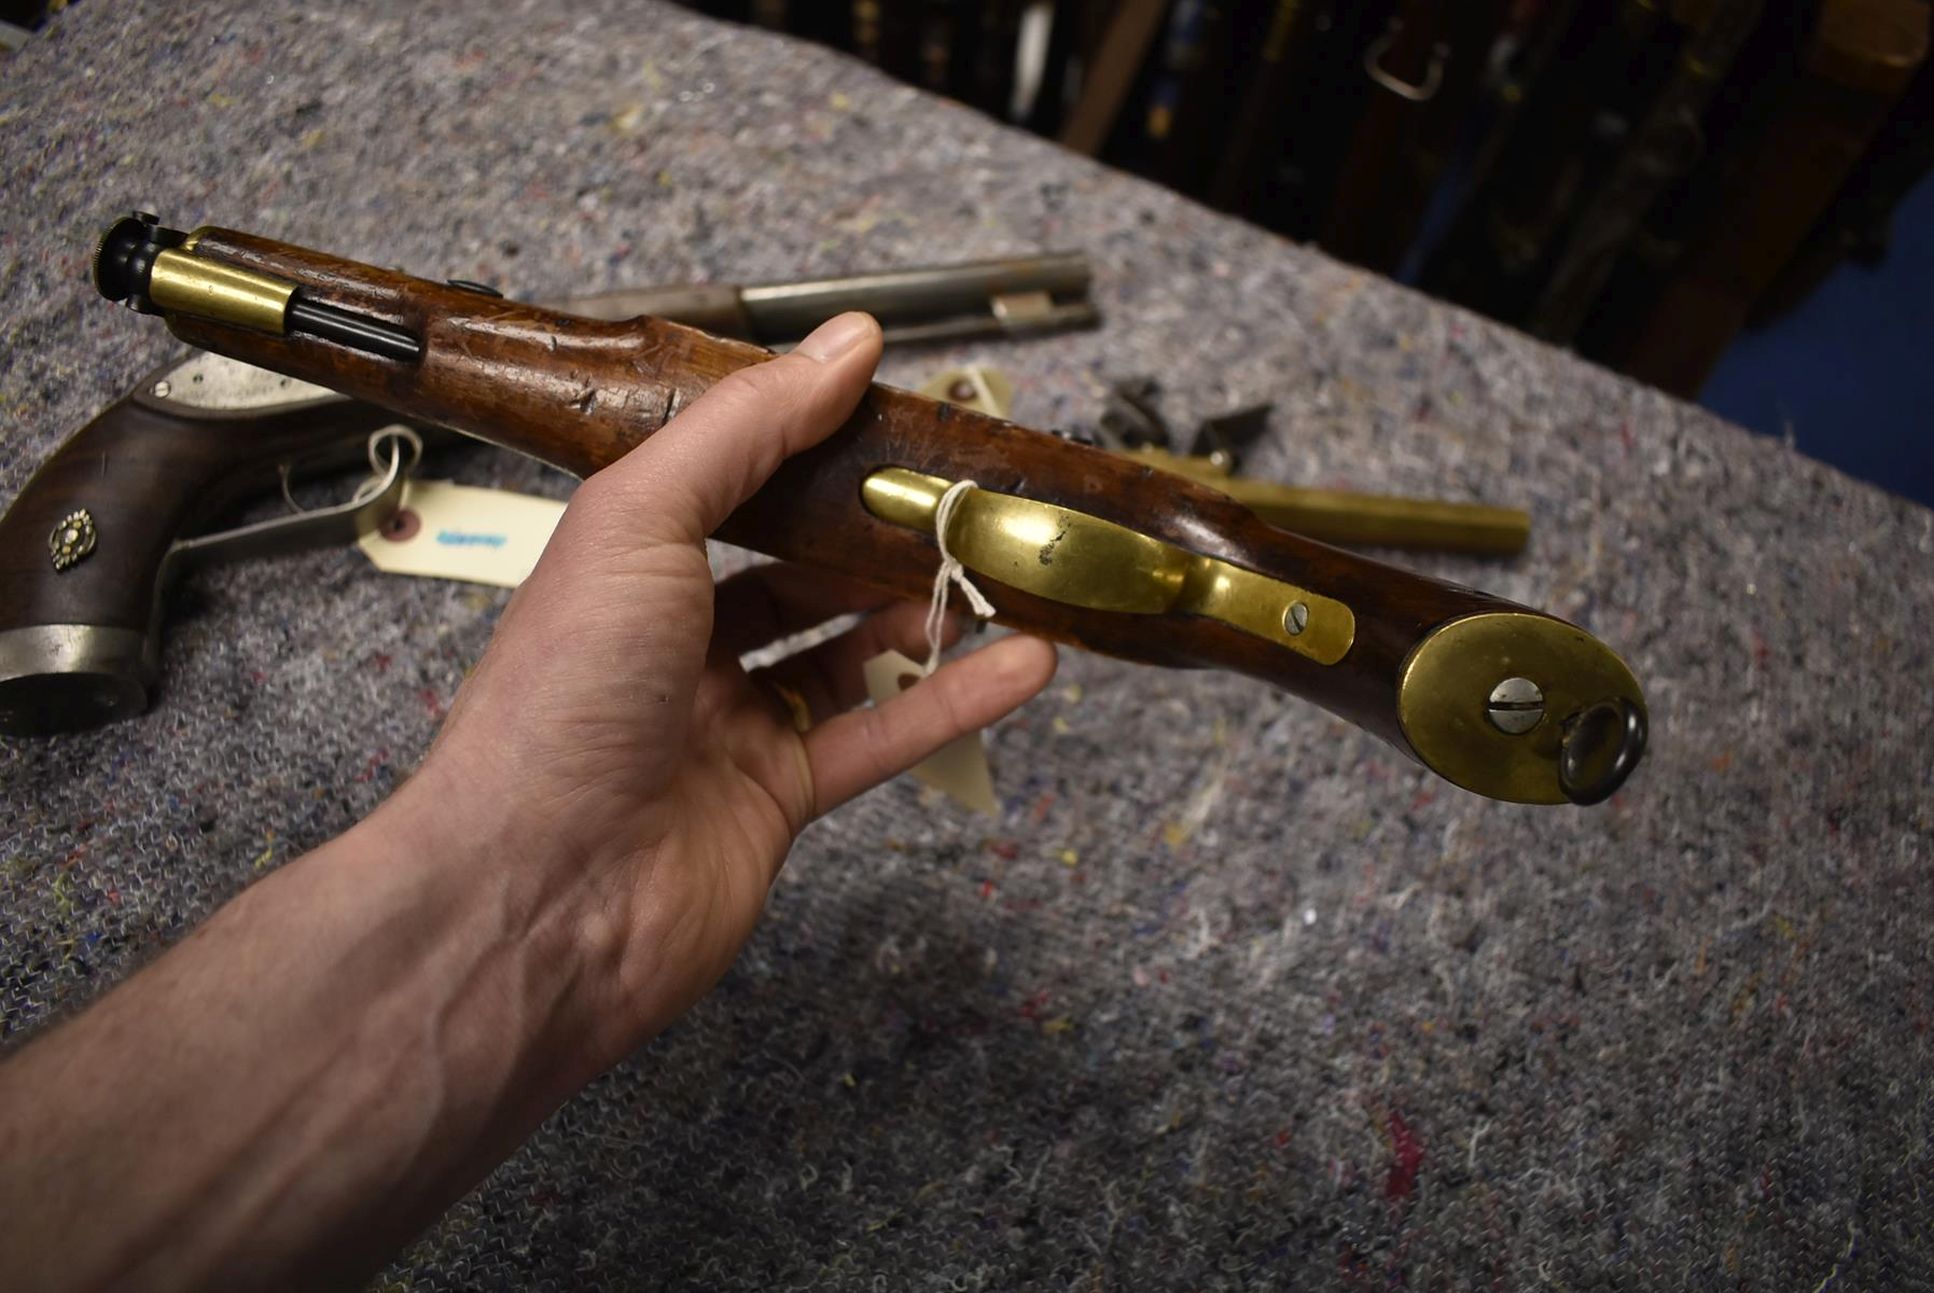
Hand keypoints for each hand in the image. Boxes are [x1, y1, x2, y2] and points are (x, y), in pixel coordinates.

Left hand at [396, 311, 1056, 1053]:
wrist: (536, 896)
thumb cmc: (559, 701)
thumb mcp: (641, 520)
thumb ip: (747, 429)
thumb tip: (846, 343)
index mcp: (627, 563)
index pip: (735, 482)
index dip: (815, 445)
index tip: (900, 414)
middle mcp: (674, 639)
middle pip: (800, 566)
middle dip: (883, 531)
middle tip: (968, 498)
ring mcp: (727, 724)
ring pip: (846, 650)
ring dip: (925, 610)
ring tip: (1001, 572)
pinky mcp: (776, 801)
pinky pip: (879, 735)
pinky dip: (954, 699)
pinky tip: (1024, 666)